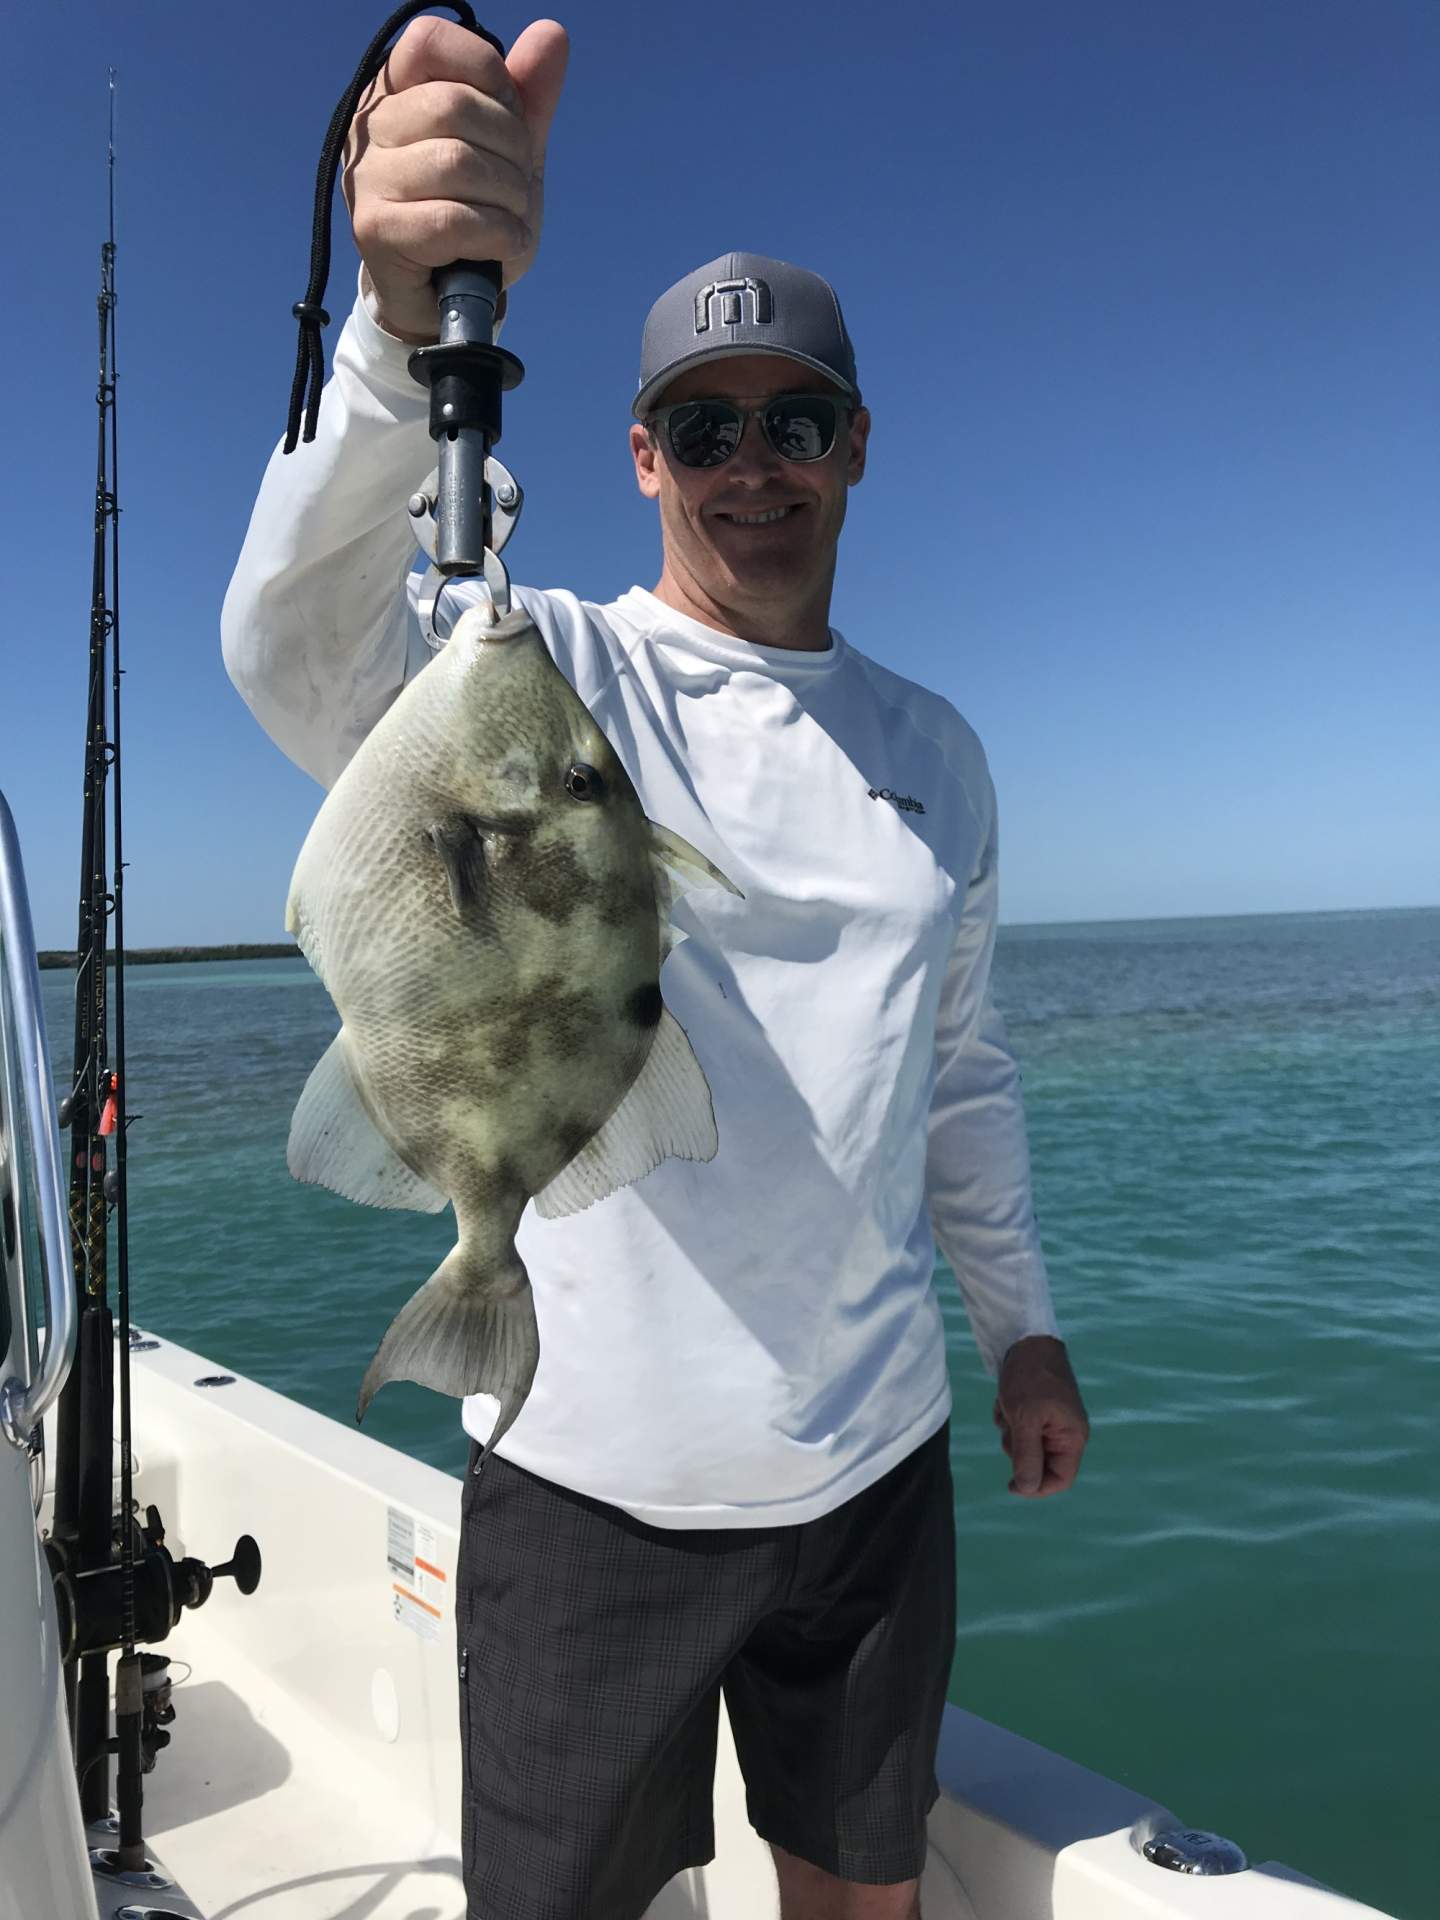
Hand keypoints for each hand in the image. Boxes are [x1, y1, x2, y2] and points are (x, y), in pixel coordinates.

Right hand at [343, 16, 569, 341]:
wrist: (448, 295)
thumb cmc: (474, 213)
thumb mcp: (509, 151)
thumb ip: (526, 97)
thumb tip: (552, 33)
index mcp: (395, 91)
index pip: (430, 42)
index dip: (486, 73)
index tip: (510, 115)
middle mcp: (371, 128)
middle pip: (455, 106)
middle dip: (510, 148)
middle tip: (518, 184)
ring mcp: (367, 179)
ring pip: (456, 163)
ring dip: (508, 198)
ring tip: (511, 220)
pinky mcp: (376, 230)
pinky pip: (452, 219)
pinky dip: (497, 234)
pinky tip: (505, 245)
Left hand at [992, 1336, 1088, 1497]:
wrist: (1024, 1338)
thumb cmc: (1030, 1377)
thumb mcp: (1025, 1419)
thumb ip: (1027, 1456)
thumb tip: (1028, 1488)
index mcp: (1073, 1437)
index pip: (1061, 1478)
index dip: (1038, 1487)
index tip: (1011, 1485)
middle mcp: (1065, 1431)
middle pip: (1039, 1463)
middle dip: (1018, 1449)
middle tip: (1010, 1426)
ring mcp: (1050, 1420)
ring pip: (1023, 1445)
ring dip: (1009, 1430)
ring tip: (1008, 1407)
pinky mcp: (1035, 1409)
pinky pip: (1017, 1427)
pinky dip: (1007, 1416)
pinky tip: (1005, 1398)